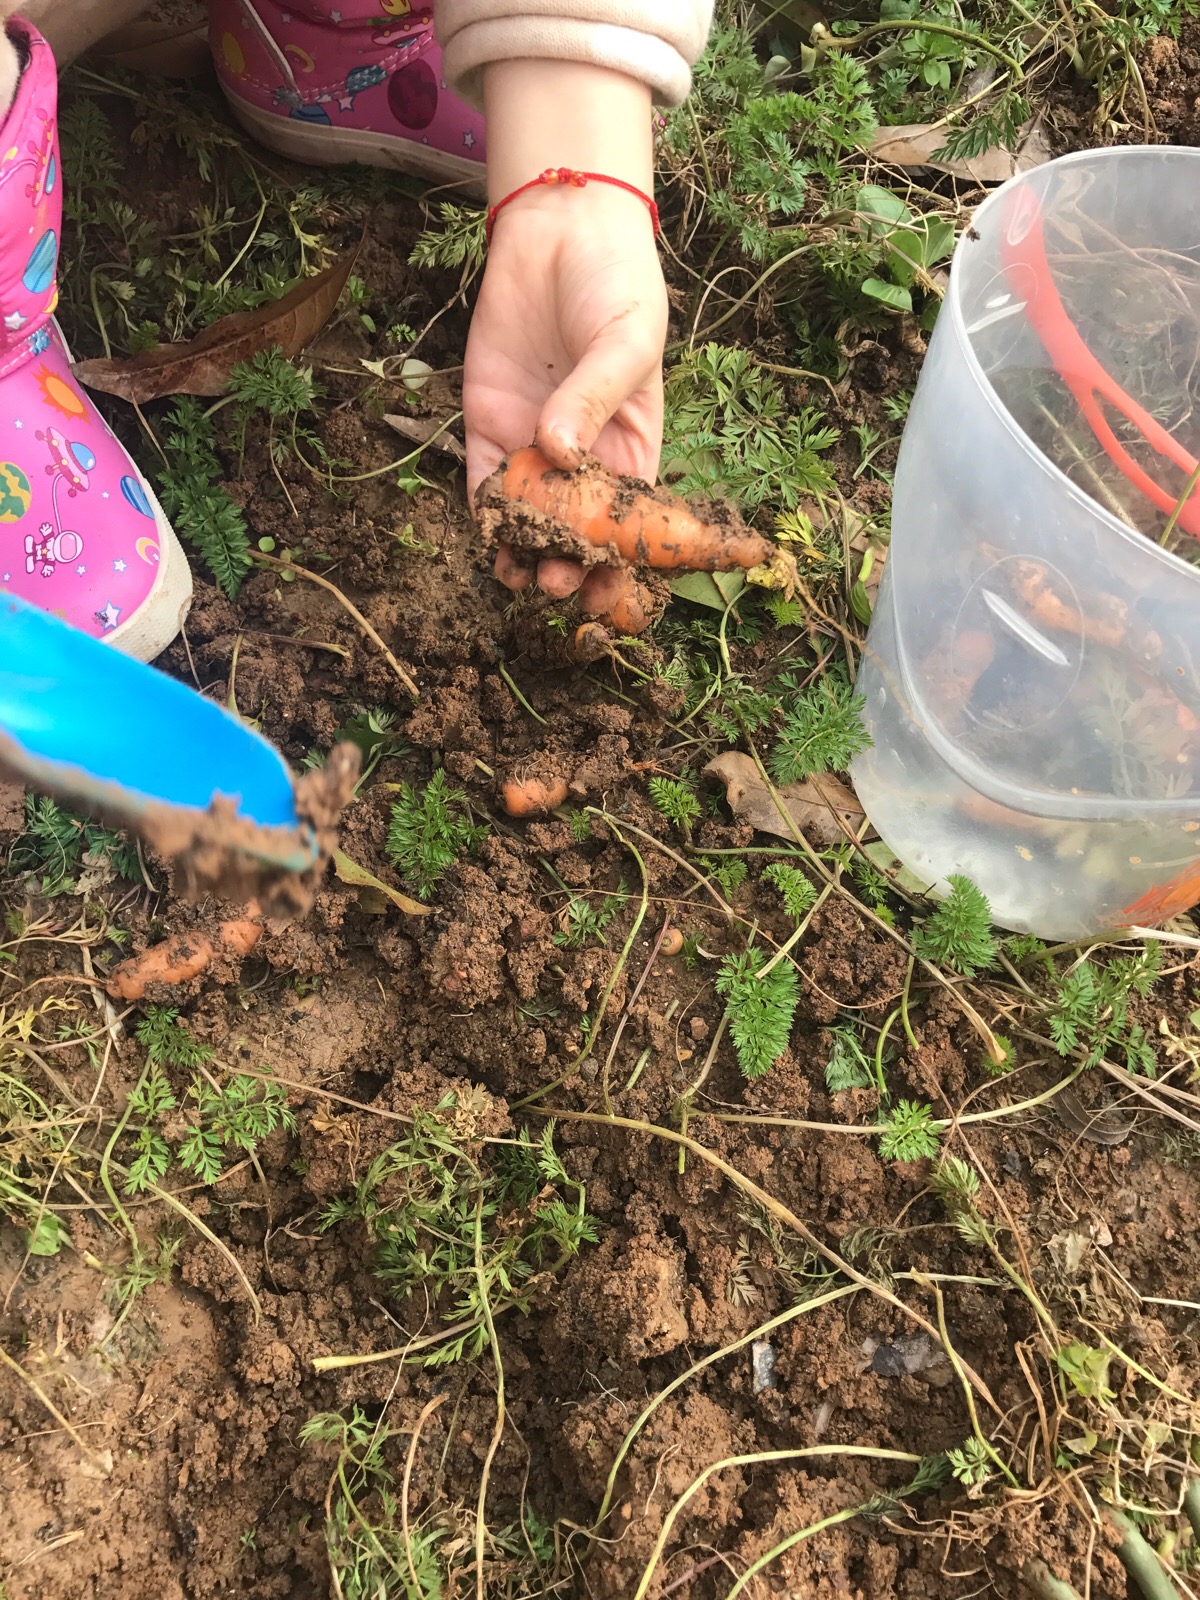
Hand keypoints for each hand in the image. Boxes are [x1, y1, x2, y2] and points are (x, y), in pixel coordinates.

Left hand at [465, 189, 667, 609]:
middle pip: (574, 529)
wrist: (559, 228)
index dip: (621, 562)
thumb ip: (594, 395)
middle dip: (566, 562)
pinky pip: (484, 481)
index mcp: (633, 447)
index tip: (611, 594)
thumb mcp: (625, 340)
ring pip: (527, 517)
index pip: (628, 519)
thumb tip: (559, 451)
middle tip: (556, 581)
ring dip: (521, 550)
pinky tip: (488, 533)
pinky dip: (485, 512)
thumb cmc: (616, 284)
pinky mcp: (487, 424)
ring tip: (517, 573)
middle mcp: (584, 457)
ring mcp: (533, 444)